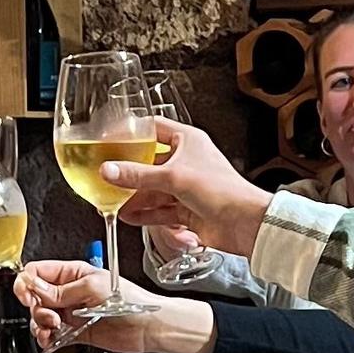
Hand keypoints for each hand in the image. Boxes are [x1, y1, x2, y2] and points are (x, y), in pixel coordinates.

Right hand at [15, 257, 204, 352]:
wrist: (147, 327)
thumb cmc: (130, 301)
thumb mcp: (92, 288)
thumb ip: (61, 291)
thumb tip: (35, 287)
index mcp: (73, 273)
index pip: (38, 272)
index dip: (27, 283)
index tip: (28, 295)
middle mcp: (68, 292)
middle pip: (35, 297)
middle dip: (37, 308)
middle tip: (51, 316)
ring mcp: (70, 312)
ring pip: (40, 317)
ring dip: (40, 324)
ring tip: (53, 329)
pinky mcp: (74, 331)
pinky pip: (51, 334)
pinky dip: (46, 338)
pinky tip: (51, 339)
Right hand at [113, 121, 275, 259]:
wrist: (245, 223)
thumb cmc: (223, 190)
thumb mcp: (173, 177)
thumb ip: (137, 175)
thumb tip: (109, 171)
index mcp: (187, 142)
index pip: (154, 129)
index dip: (132, 133)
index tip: (111, 139)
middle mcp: (186, 162)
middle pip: (149, 164)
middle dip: (129, 173)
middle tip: (108, 177)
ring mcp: (186, 187)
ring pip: (153, 190)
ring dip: (134, 197)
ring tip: (112, 202)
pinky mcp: (187, 210)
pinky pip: (160, 210)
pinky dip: (145, 214)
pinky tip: (128, 216)